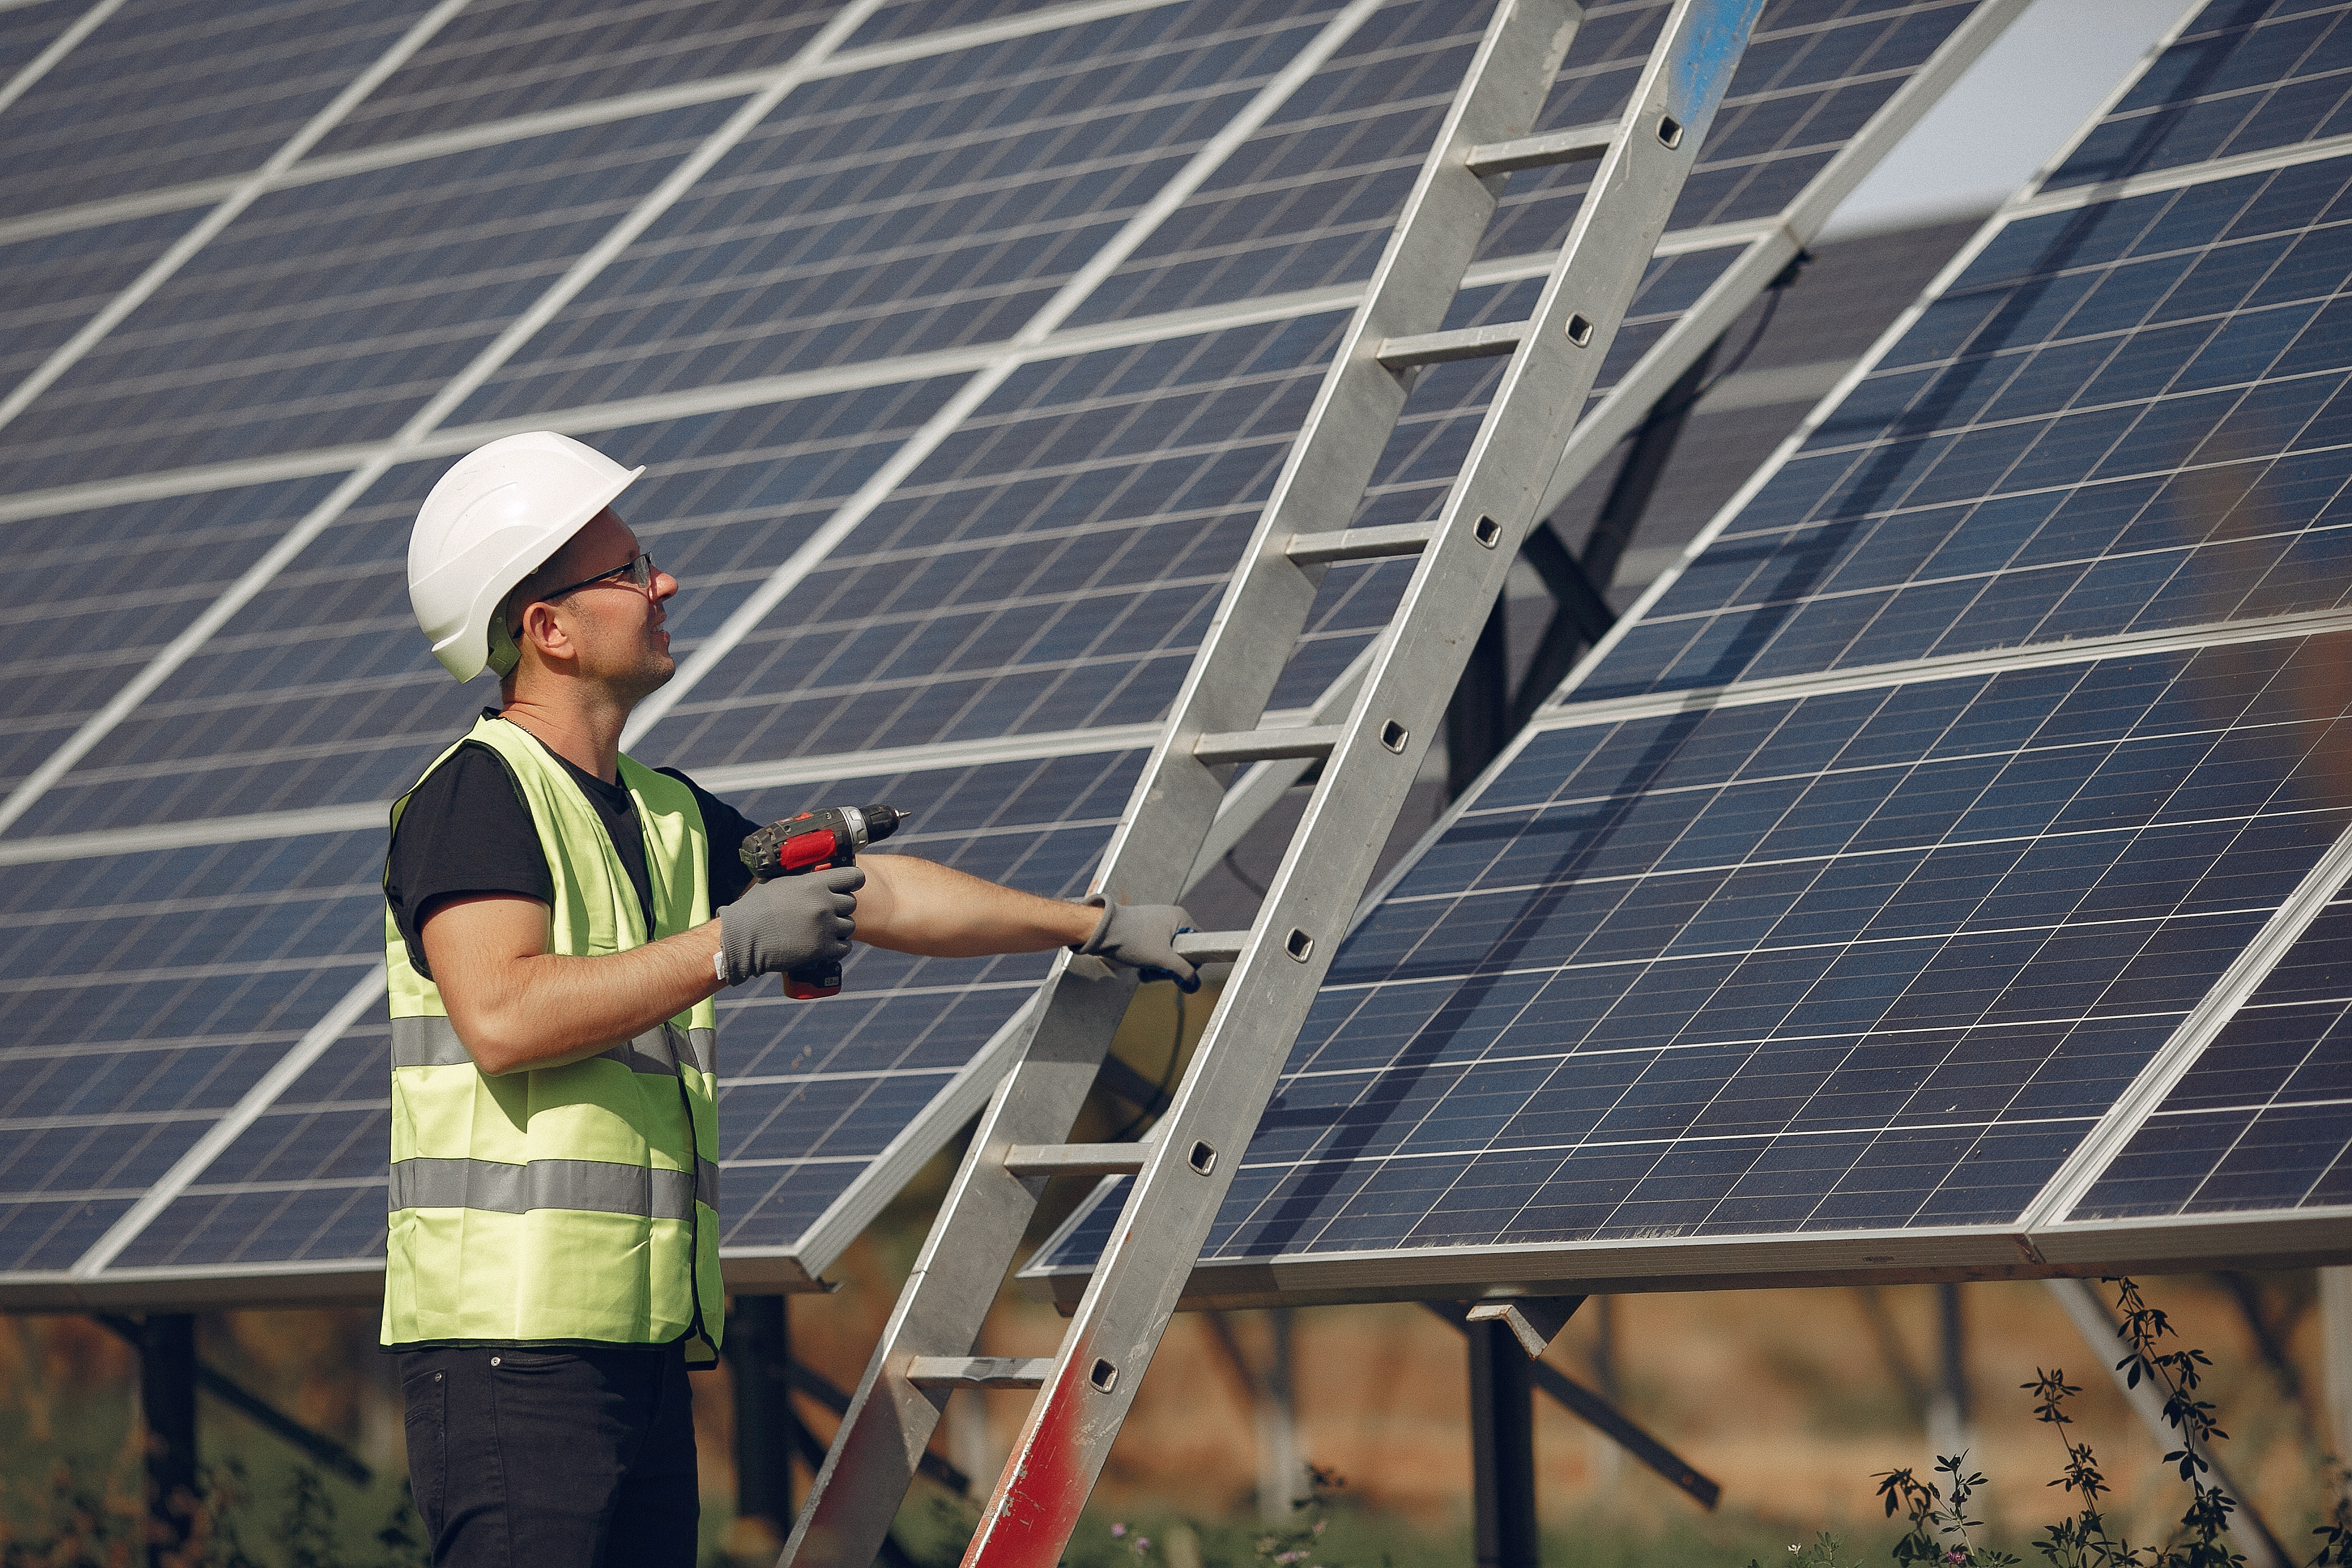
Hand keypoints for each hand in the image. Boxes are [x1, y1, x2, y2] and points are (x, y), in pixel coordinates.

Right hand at [719, 865, 863, 985]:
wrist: (742, 937)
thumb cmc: (755, 909)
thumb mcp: (779, 884)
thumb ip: (803, 880)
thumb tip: (816, 875)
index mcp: (814, 883)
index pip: (853, 877)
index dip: (853, 881)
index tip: (851, 885)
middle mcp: (824, 903)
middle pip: (850, 903)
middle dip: (840, 908)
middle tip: (825, 913)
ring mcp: (825, 927)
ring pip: (849, 926)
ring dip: (839, 928)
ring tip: (822, 930)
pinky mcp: (822, 949)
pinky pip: (844, 947)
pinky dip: (837, 947)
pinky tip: (825, 945)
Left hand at [1075, 899, 1198, 991]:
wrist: (1100, 932)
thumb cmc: (1131, 939)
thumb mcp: (1163, 959)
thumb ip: (1183, 972)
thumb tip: (1194, 985)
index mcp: (1181, 918)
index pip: (1199, 945)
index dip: (1191, 963)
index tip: (1177, 971)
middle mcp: (1171, 919)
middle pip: (1182, 953)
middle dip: (1169, 968)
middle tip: (1157, 971)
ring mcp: (1157, 925)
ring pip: (1167, 955)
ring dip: (1157, 968)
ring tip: (1145, 969)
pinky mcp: (1145, 932)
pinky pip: (1155, 952)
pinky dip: (1149, 963)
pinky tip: (1139, 967)